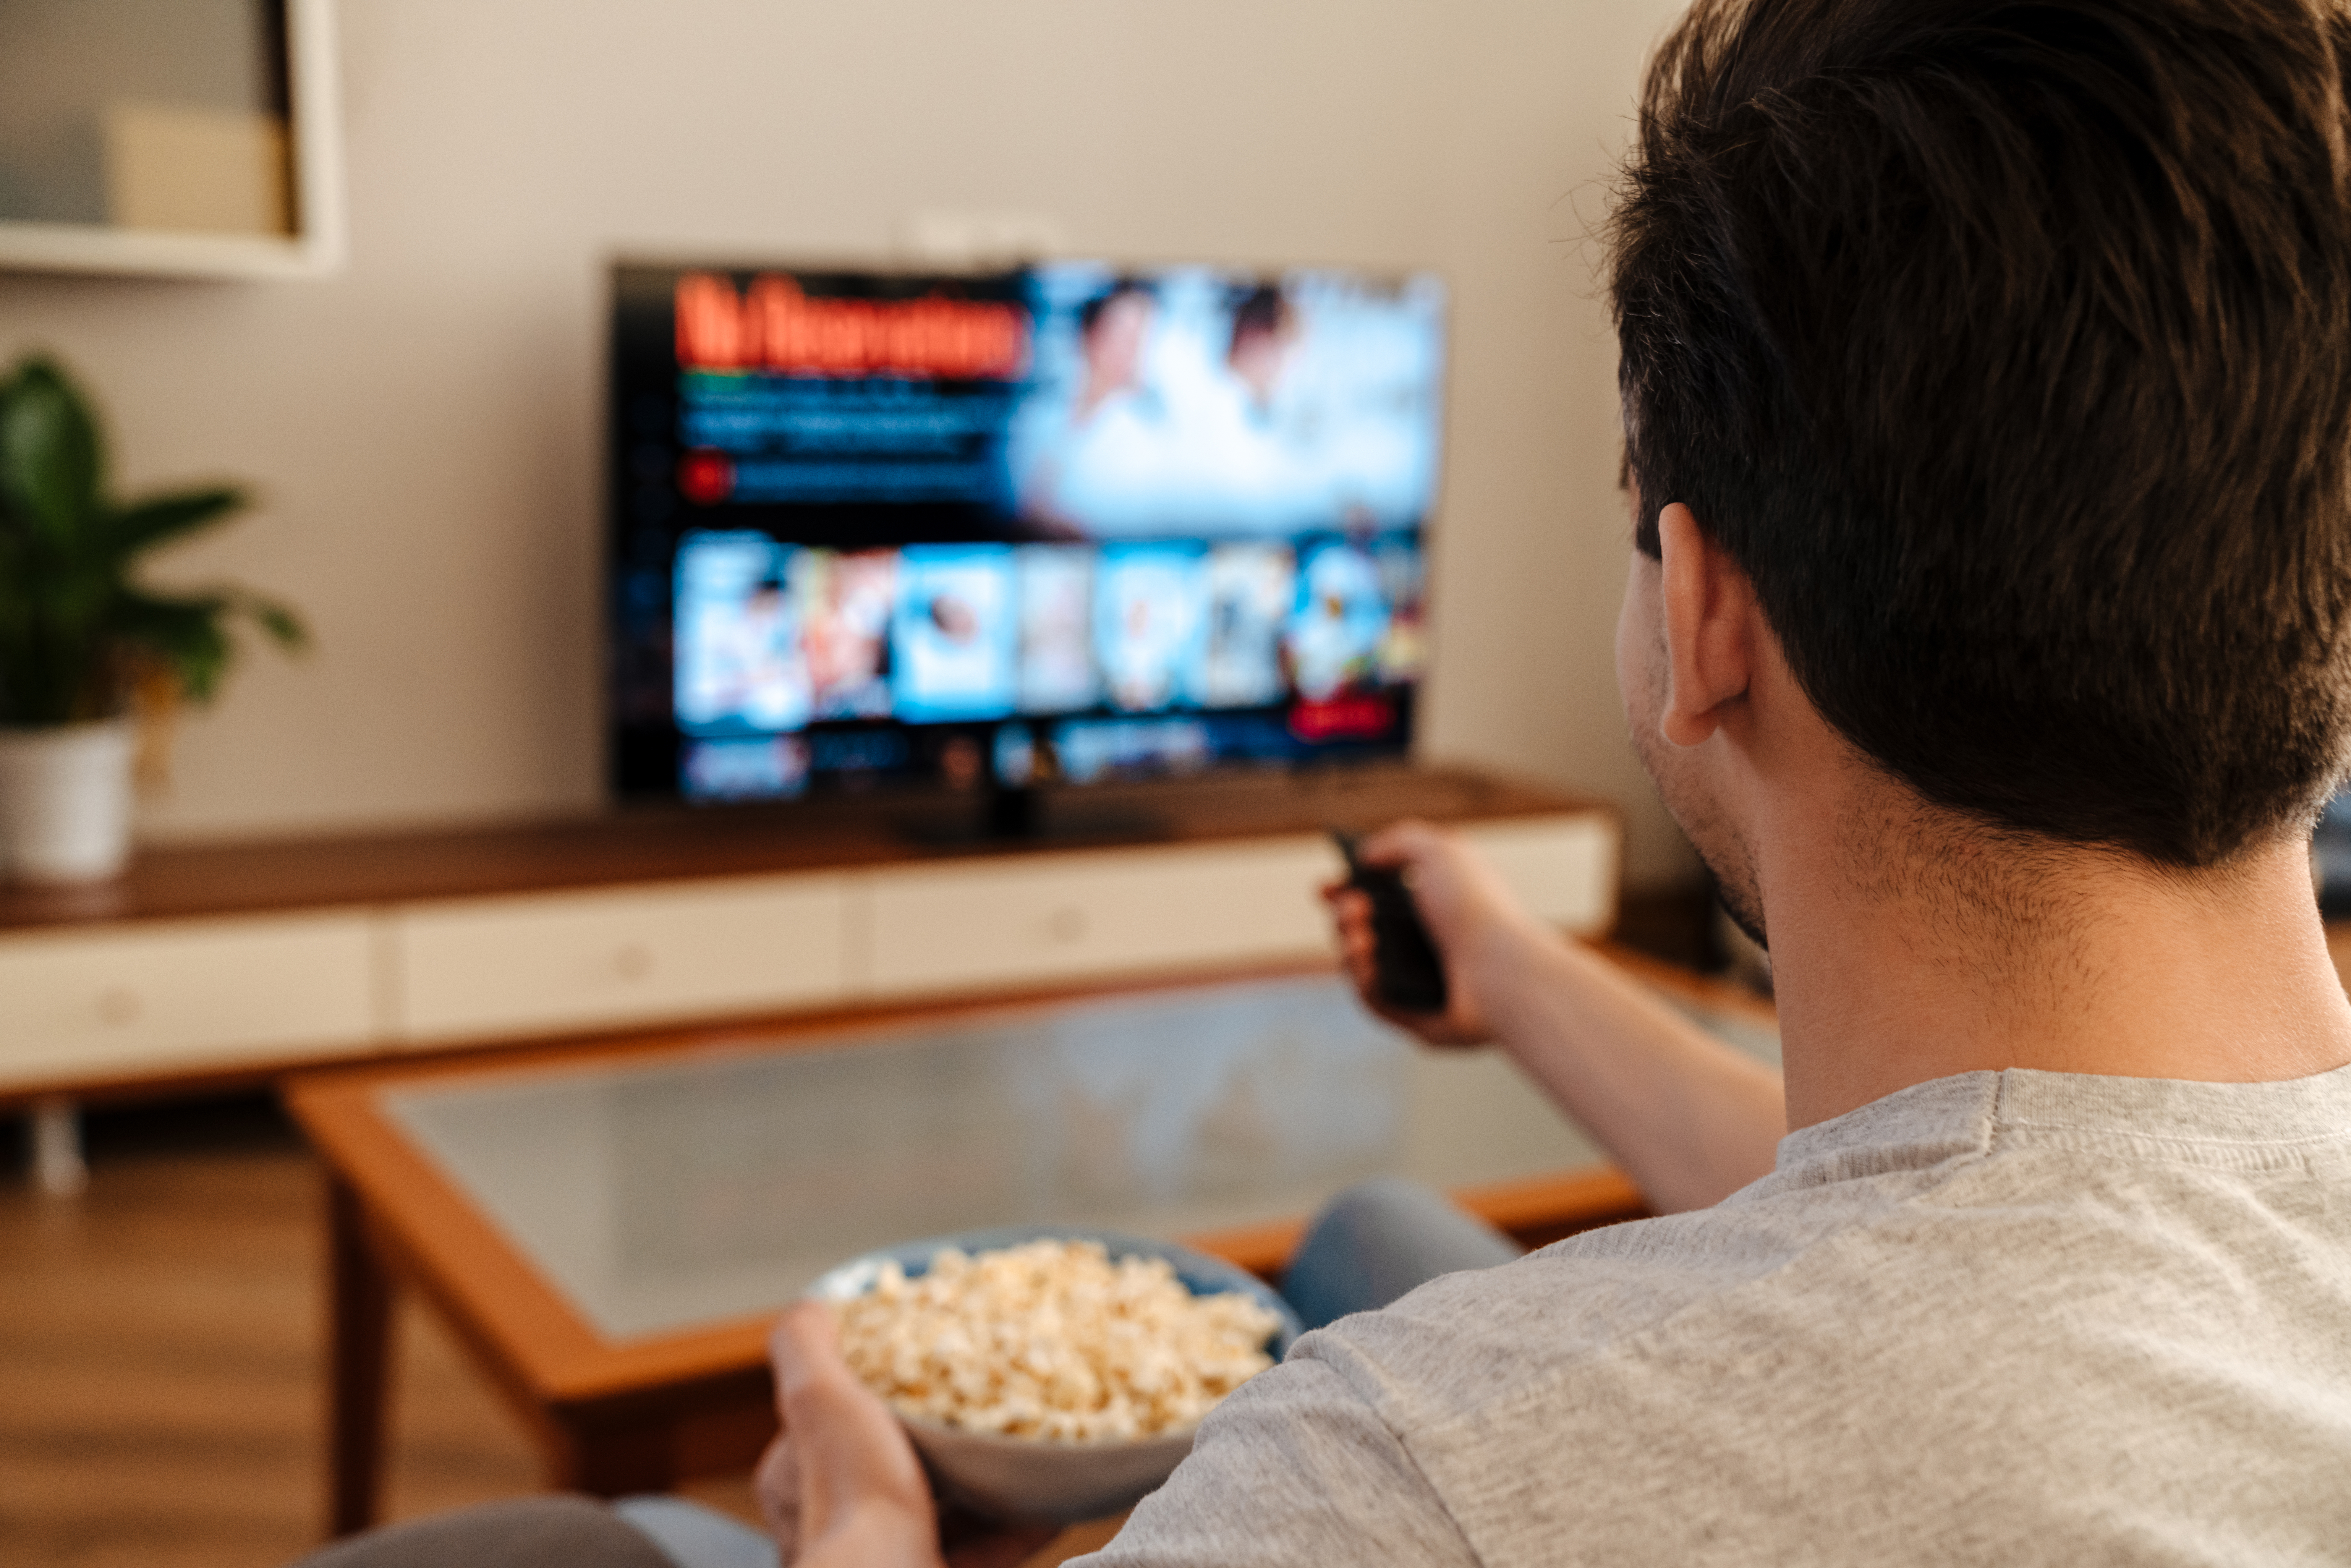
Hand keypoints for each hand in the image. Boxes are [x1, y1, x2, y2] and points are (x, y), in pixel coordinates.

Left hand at [758, 1302, 1056, 1567]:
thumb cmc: (854, 1495)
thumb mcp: (817, 1396)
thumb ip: (806, 1347)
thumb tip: (812, 1306)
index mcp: (801, 1482)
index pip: (837, 1423)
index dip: (878, 1392)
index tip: (924, 1372)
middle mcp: (840, 1526)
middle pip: (899, 1466)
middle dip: (945, 1442)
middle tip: (989, 1408)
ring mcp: (889, 1558)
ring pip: (945, 1511)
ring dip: (988, 1485)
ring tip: (1028, 1448)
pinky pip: (986, 1548)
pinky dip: (1019, 1525)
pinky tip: (1050, 1503)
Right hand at [1322, 818, 1547, 1047]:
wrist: (1500, 968)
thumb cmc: (1475, 907)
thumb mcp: (1440, 850)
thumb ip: (1399, 841)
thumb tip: (1366, 855)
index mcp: (1435, 904)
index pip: (1381, 896)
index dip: (1347, 890)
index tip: (1327, 887)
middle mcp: (1428, 943)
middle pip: (1363, 930)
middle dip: (1345, 916)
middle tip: (1353, 909)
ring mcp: (1421, 981)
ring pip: (1361, 966)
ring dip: (1348, 946)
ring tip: (1362, 937)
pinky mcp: (1416, 1016)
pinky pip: (1373, 1000)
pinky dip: (1363, 981)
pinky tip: (1369, 966)